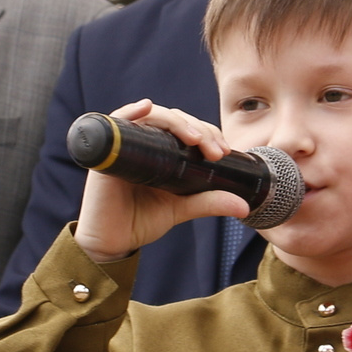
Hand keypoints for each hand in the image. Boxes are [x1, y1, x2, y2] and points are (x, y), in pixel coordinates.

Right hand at [71, 99, 247, 264]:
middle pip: (172, 119)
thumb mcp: (181, 208)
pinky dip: (132, 111)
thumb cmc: (140, 221)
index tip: (224, 151)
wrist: (111, 243)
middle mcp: (141, 142)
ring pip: (151, 116)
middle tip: (216, 150)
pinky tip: (146, 108)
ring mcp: (123, 144)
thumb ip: (210, 202)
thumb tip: (245, 205)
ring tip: (195, 138)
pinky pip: (116, 121)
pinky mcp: (106, 152)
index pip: (185, 128)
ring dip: (176, 121)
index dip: (207, 133)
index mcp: (159, 151)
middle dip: (198, 129)